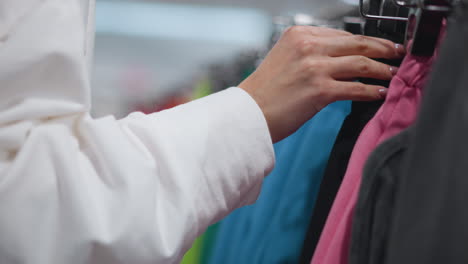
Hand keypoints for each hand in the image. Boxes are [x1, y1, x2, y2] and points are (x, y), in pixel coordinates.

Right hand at [239, 26, 404, 142]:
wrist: (248, 114)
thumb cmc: (264, 92)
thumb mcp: (284, 59)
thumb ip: (311, 53)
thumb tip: (340, 60)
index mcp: (298, 35)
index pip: (341, 34)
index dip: (364, 40)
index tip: (376, 45)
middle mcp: (308, 46)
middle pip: (357, 43)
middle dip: (383, 48)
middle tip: (397, 52)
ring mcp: (315, 67)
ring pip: (361, 63)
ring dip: (382, 69)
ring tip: (394, 73)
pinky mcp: (320, 90)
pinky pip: (355, 88)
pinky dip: (371, 91)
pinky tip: (380, 93)